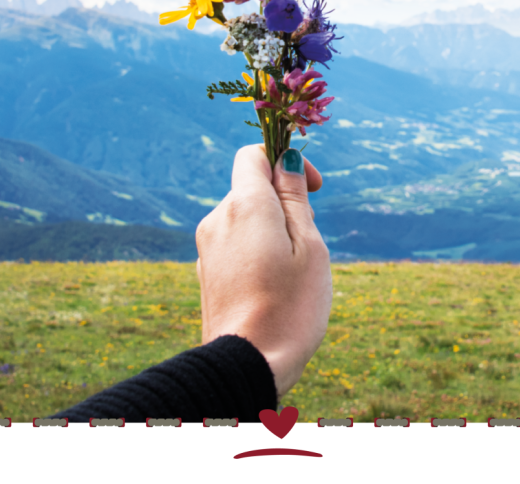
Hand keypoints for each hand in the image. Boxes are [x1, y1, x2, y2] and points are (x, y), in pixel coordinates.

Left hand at [195, 145, 330, 397]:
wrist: (247, 364)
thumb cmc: (289, 307)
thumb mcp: (309, 246)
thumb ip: (295, 198)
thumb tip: (286, 160)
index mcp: (245, 205)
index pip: (253, 155)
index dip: (286, 160)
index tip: (314, 188)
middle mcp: (218, 219)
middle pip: (252, 190)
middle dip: (284, 204)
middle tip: (309, 243)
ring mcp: (207, 248)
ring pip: (244, 220)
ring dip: (271, 231)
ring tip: (291, 273)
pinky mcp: (205, 273)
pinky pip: (234, 246)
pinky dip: (255, 253)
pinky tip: (271, 289)